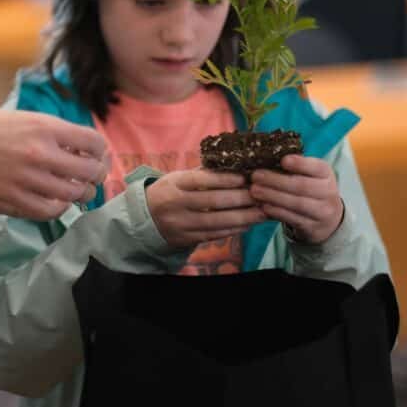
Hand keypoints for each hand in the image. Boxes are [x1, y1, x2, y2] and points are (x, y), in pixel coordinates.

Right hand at [0, 104, 108, 220]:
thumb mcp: (25, 116)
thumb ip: (51, 131)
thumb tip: (77, 144)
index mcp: (47, 127)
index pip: (94, 142)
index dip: (101, 152)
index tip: (96, 156)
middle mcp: (42, 152)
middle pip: (90, 171)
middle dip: (96, 176)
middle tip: (92, 177)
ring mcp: (29, 176)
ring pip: (73, 194)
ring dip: (80, 194)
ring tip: (76, 191)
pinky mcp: (14, 196)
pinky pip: (49, 210)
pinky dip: (58, 208)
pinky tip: (56, 202)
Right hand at [145, 168, 265, 248]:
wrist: (145, 218)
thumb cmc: (169, 192)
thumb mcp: (178, 178)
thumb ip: (203, 174)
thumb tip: (235, 167)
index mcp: (174, 184)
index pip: (202, 180)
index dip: (225, 179)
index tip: (246, 178)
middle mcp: (176, 204)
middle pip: (212, 201)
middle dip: (240, 198)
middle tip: (260, 195)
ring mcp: (180, 224)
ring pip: (216, 221)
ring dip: (242, 217)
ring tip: (261, 212)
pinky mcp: (186, 240)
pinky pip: (213, 235)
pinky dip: (233, 230)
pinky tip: (247, 224)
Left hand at [249, 155, 343, 243]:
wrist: (327, 219)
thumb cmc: (310, 188)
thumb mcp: (310, 175)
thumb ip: (294, 166)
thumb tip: (266, 156)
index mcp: (326, 174)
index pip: (317, 167)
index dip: (301, 164)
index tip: (283, 160)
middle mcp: (328, 192)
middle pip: (302, 186)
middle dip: (276, 181)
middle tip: (256, 176)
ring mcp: (322, 211)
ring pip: (296, 203)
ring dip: (272, 196)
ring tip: (254, 191)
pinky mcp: (312, 227)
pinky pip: (292, 218)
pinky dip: (276, 211)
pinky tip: (263, 205)